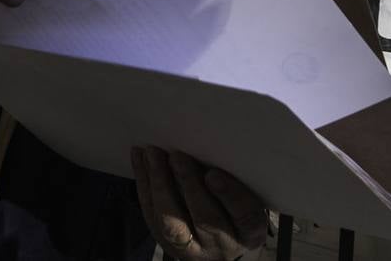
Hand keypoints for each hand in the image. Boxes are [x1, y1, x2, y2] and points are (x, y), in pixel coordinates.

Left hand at [131, 147, 266, 260]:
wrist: (221, 244)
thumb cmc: (235, 208)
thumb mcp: (246, 197)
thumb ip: (234, 178)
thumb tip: (208, 142)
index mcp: (250, 232)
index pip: (245, 216)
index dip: (229, 195)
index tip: (213, 174)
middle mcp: (223, 245)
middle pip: (206, 219)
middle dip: (189, 184)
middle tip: (178, 156)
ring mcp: (193, 249)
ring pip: (173, 225)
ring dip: (160, 186)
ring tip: (153, 154)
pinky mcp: (167, 244)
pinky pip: (151, 216)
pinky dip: (144, 185)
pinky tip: (141, 158)